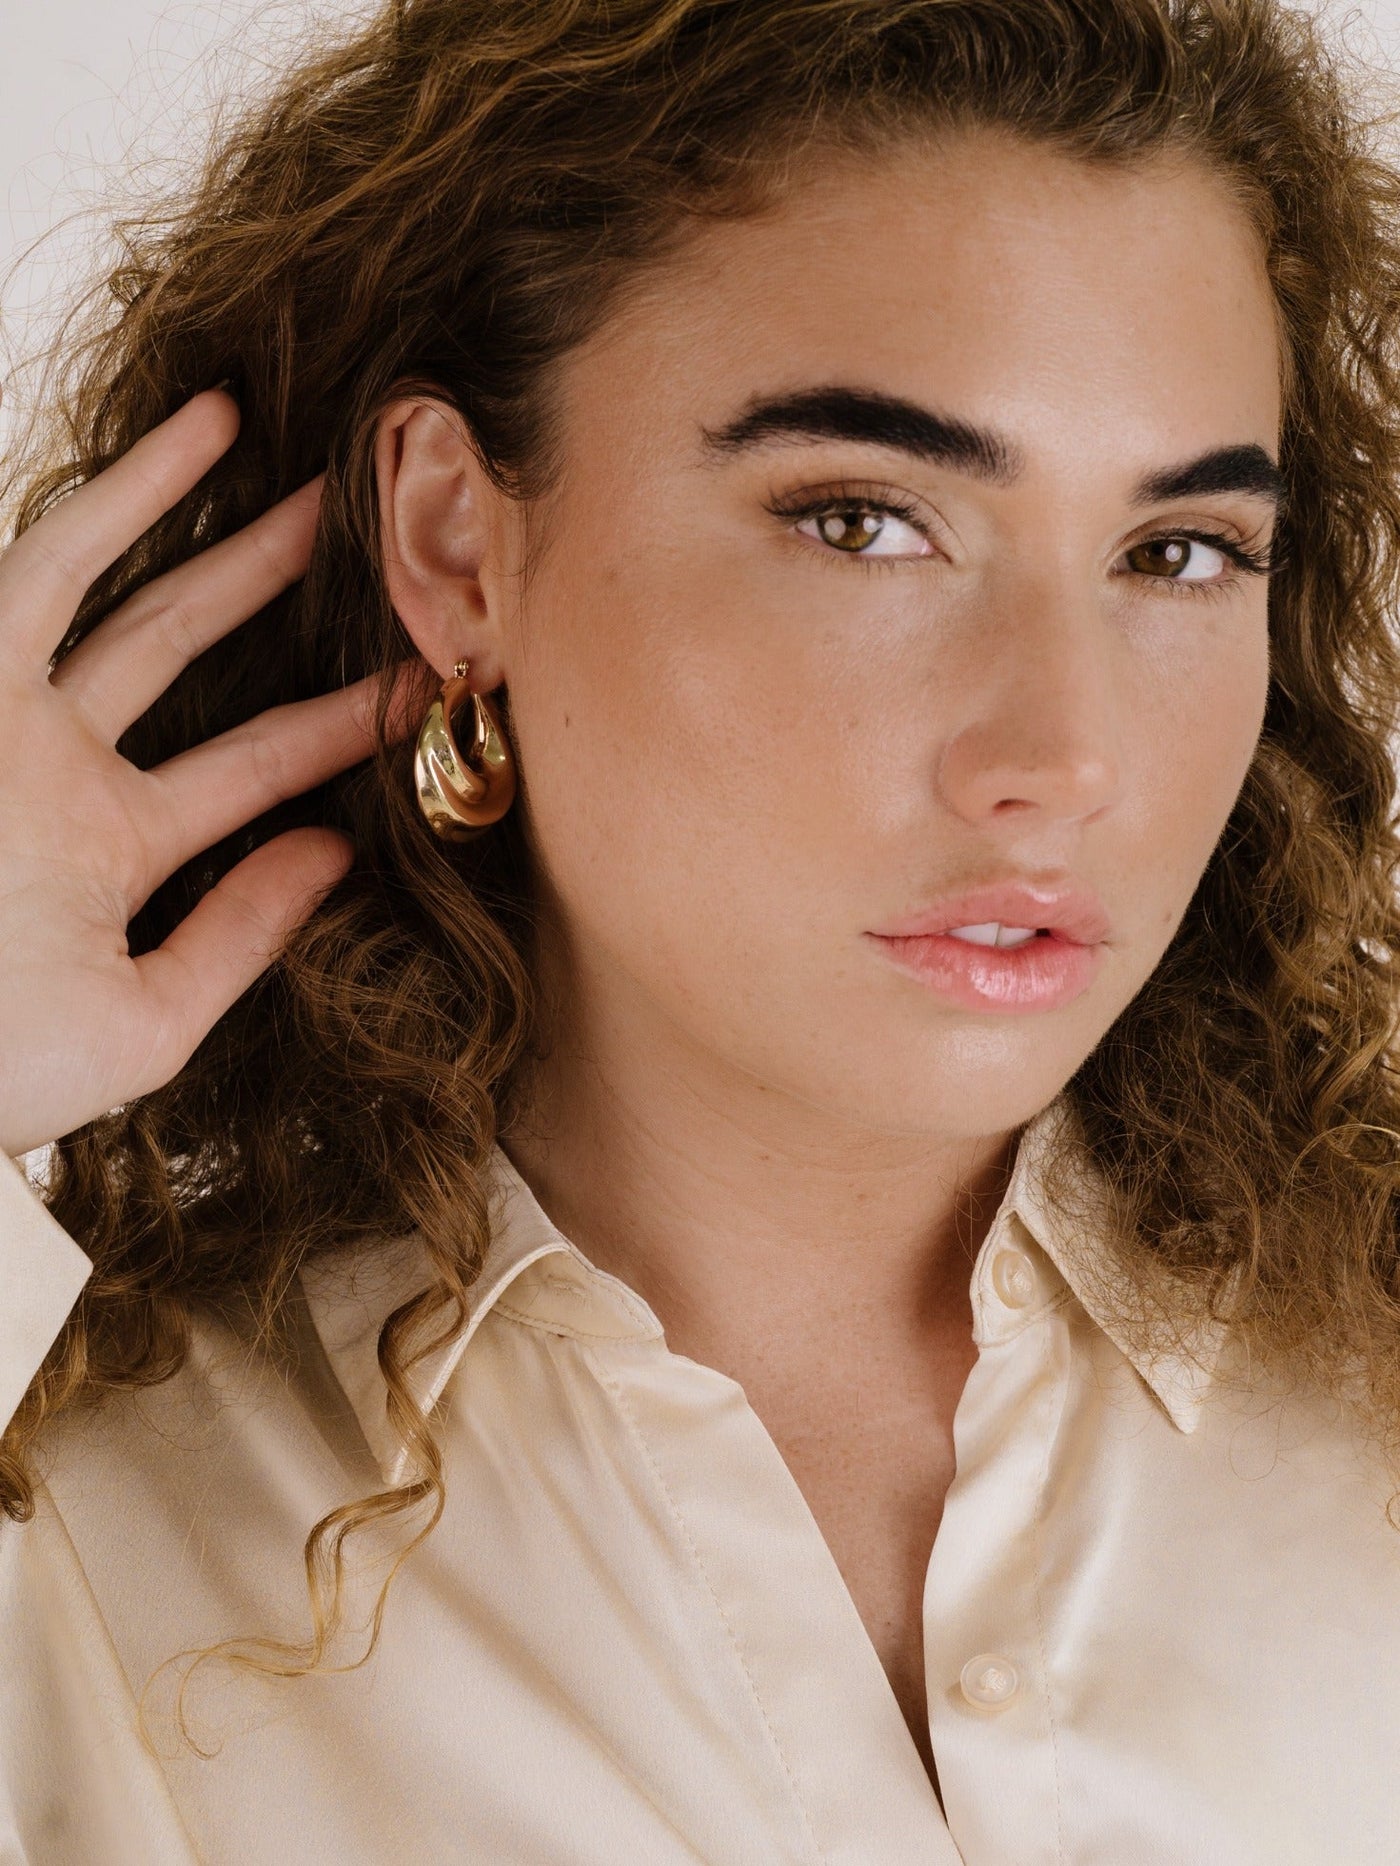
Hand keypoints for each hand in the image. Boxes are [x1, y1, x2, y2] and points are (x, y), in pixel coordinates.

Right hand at [0, 389, 405, 1157]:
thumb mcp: (145, 1019)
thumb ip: (238, 934)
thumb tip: (335, 853)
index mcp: (111, 848)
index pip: (252, 768)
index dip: (341, 724)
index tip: (429, 679)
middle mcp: (64, 770)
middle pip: (195, 658)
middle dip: (283, 600)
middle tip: (376, 537)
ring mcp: (13, 723)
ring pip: (132, 598)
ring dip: (217, 524)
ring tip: (313, 466)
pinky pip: (47, 569)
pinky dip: (120, 500)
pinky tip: (199, 433)